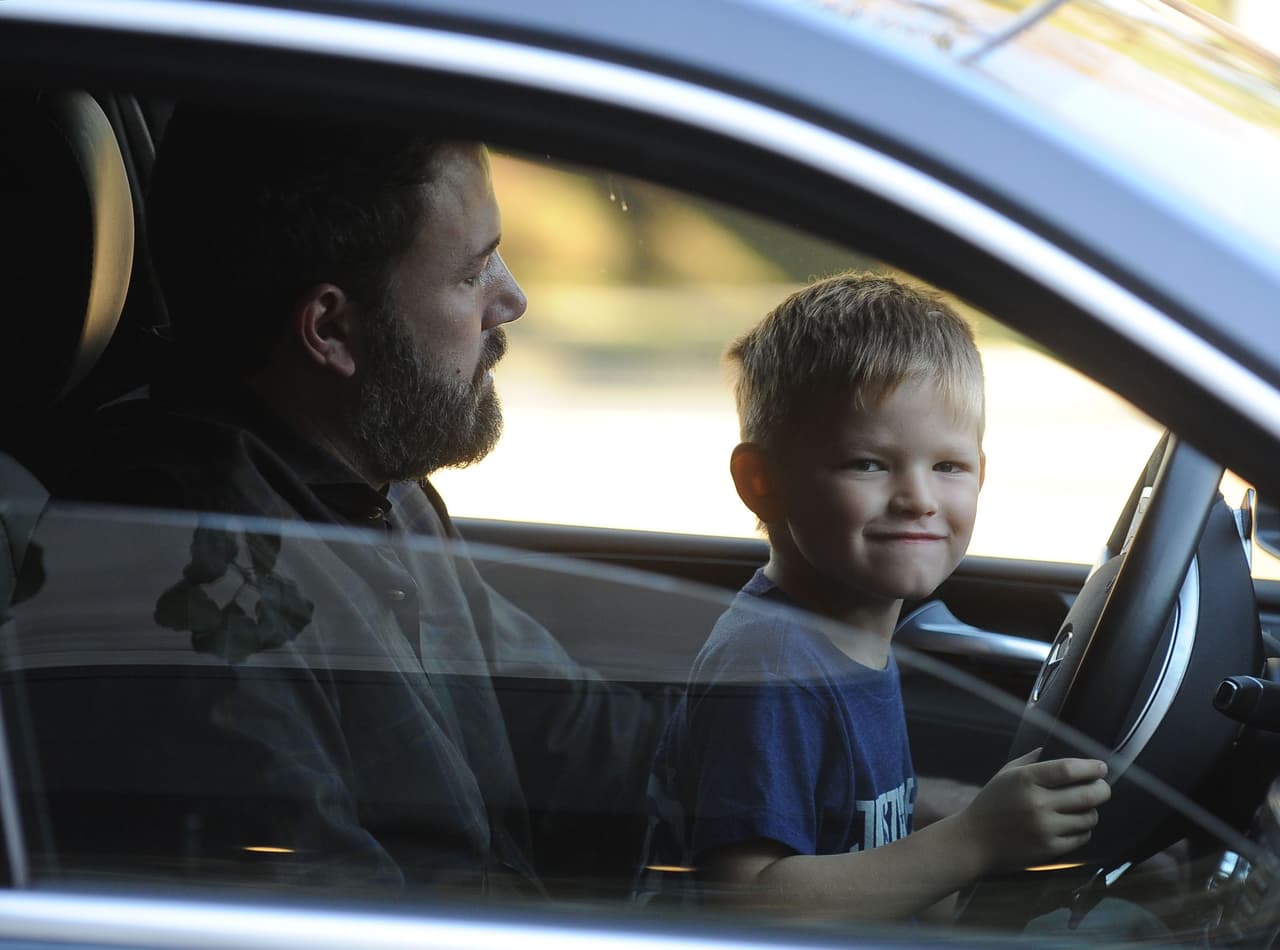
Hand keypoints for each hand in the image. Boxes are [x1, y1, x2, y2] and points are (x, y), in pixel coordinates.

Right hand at [959, 748, 1109, 873]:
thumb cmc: (990, 804)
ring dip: (1091, 811)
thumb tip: (1050, 749)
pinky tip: (1073, 824)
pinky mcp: (1050, 849)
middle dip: (1102, 789)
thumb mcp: (1004, 775)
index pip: (1069, 769)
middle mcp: (1038, 804)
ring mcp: (1045, 828)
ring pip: (1089, 817)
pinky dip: (1083, 829)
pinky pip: (1082, 837)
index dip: (1091, 767)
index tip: (1101, 767)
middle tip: (1102, 787)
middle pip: (1088, 794)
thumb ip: (1029, 761)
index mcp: (1026, 780)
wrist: (974, 842)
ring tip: (1084, 807)